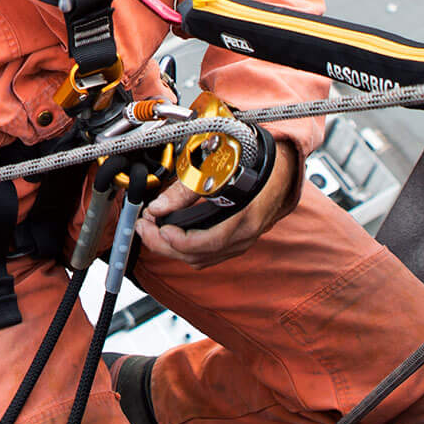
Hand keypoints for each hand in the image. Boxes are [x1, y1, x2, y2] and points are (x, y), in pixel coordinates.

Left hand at [136, 142, 297, 269]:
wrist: (280, 168)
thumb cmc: (253, 163)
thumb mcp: (216, 168)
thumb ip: (185, 190)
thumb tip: (158, 207)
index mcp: (244, 215)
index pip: (209, 241)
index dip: (178, 240)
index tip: (156, 226)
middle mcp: (244, 234)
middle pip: (199, 255)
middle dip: (165, 245)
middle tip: (143, 227)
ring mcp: (242, 241)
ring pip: (201, 259)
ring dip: (172, 249)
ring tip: (151, 230)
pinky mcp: (236, 242)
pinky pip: (209, 256)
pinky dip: (186, 250)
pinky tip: (171, 237)